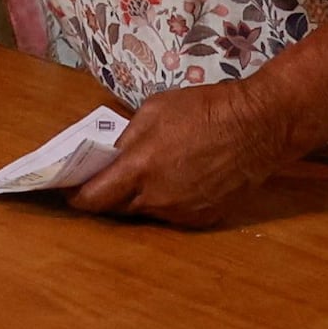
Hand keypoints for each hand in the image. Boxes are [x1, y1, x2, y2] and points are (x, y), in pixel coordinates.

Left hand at [64, 74, 303, 230]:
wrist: (257, 126)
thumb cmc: (204, 110)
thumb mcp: (155, 110)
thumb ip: (127, 137)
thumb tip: (111, 154)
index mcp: (141, 167)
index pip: (94, 197)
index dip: (77, 197)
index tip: (69, 192)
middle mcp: (157, 197)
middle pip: (118, 208)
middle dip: (109, 196)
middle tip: (107, 181)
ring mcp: (181, 212)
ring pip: (147, 212)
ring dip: (140, 198)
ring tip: (149, 175)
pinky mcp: (202, 219)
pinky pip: (173, 214)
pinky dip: (168, 202)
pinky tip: (179, 181)